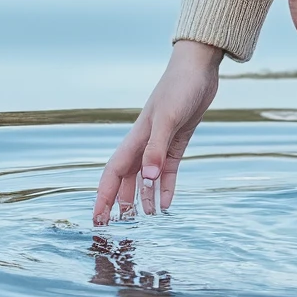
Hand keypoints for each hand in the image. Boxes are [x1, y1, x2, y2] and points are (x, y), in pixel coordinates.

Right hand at [92, 39, 221, 222]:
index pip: (113, 174)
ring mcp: (160, 143)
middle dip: (120, 203)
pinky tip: (167, 204)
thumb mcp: (169, 118)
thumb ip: (157, 148)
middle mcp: (144, 143)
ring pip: (146, 178)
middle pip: (126, 179)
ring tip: (145, 221)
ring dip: (144, 198)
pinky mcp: (177, 141)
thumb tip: (148, 180)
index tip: (98, 220)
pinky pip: (168, 171)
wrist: (198, 68)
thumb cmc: (179, 87)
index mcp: (136, 139)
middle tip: (118, 228)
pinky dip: (166, 188)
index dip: (103, 197)